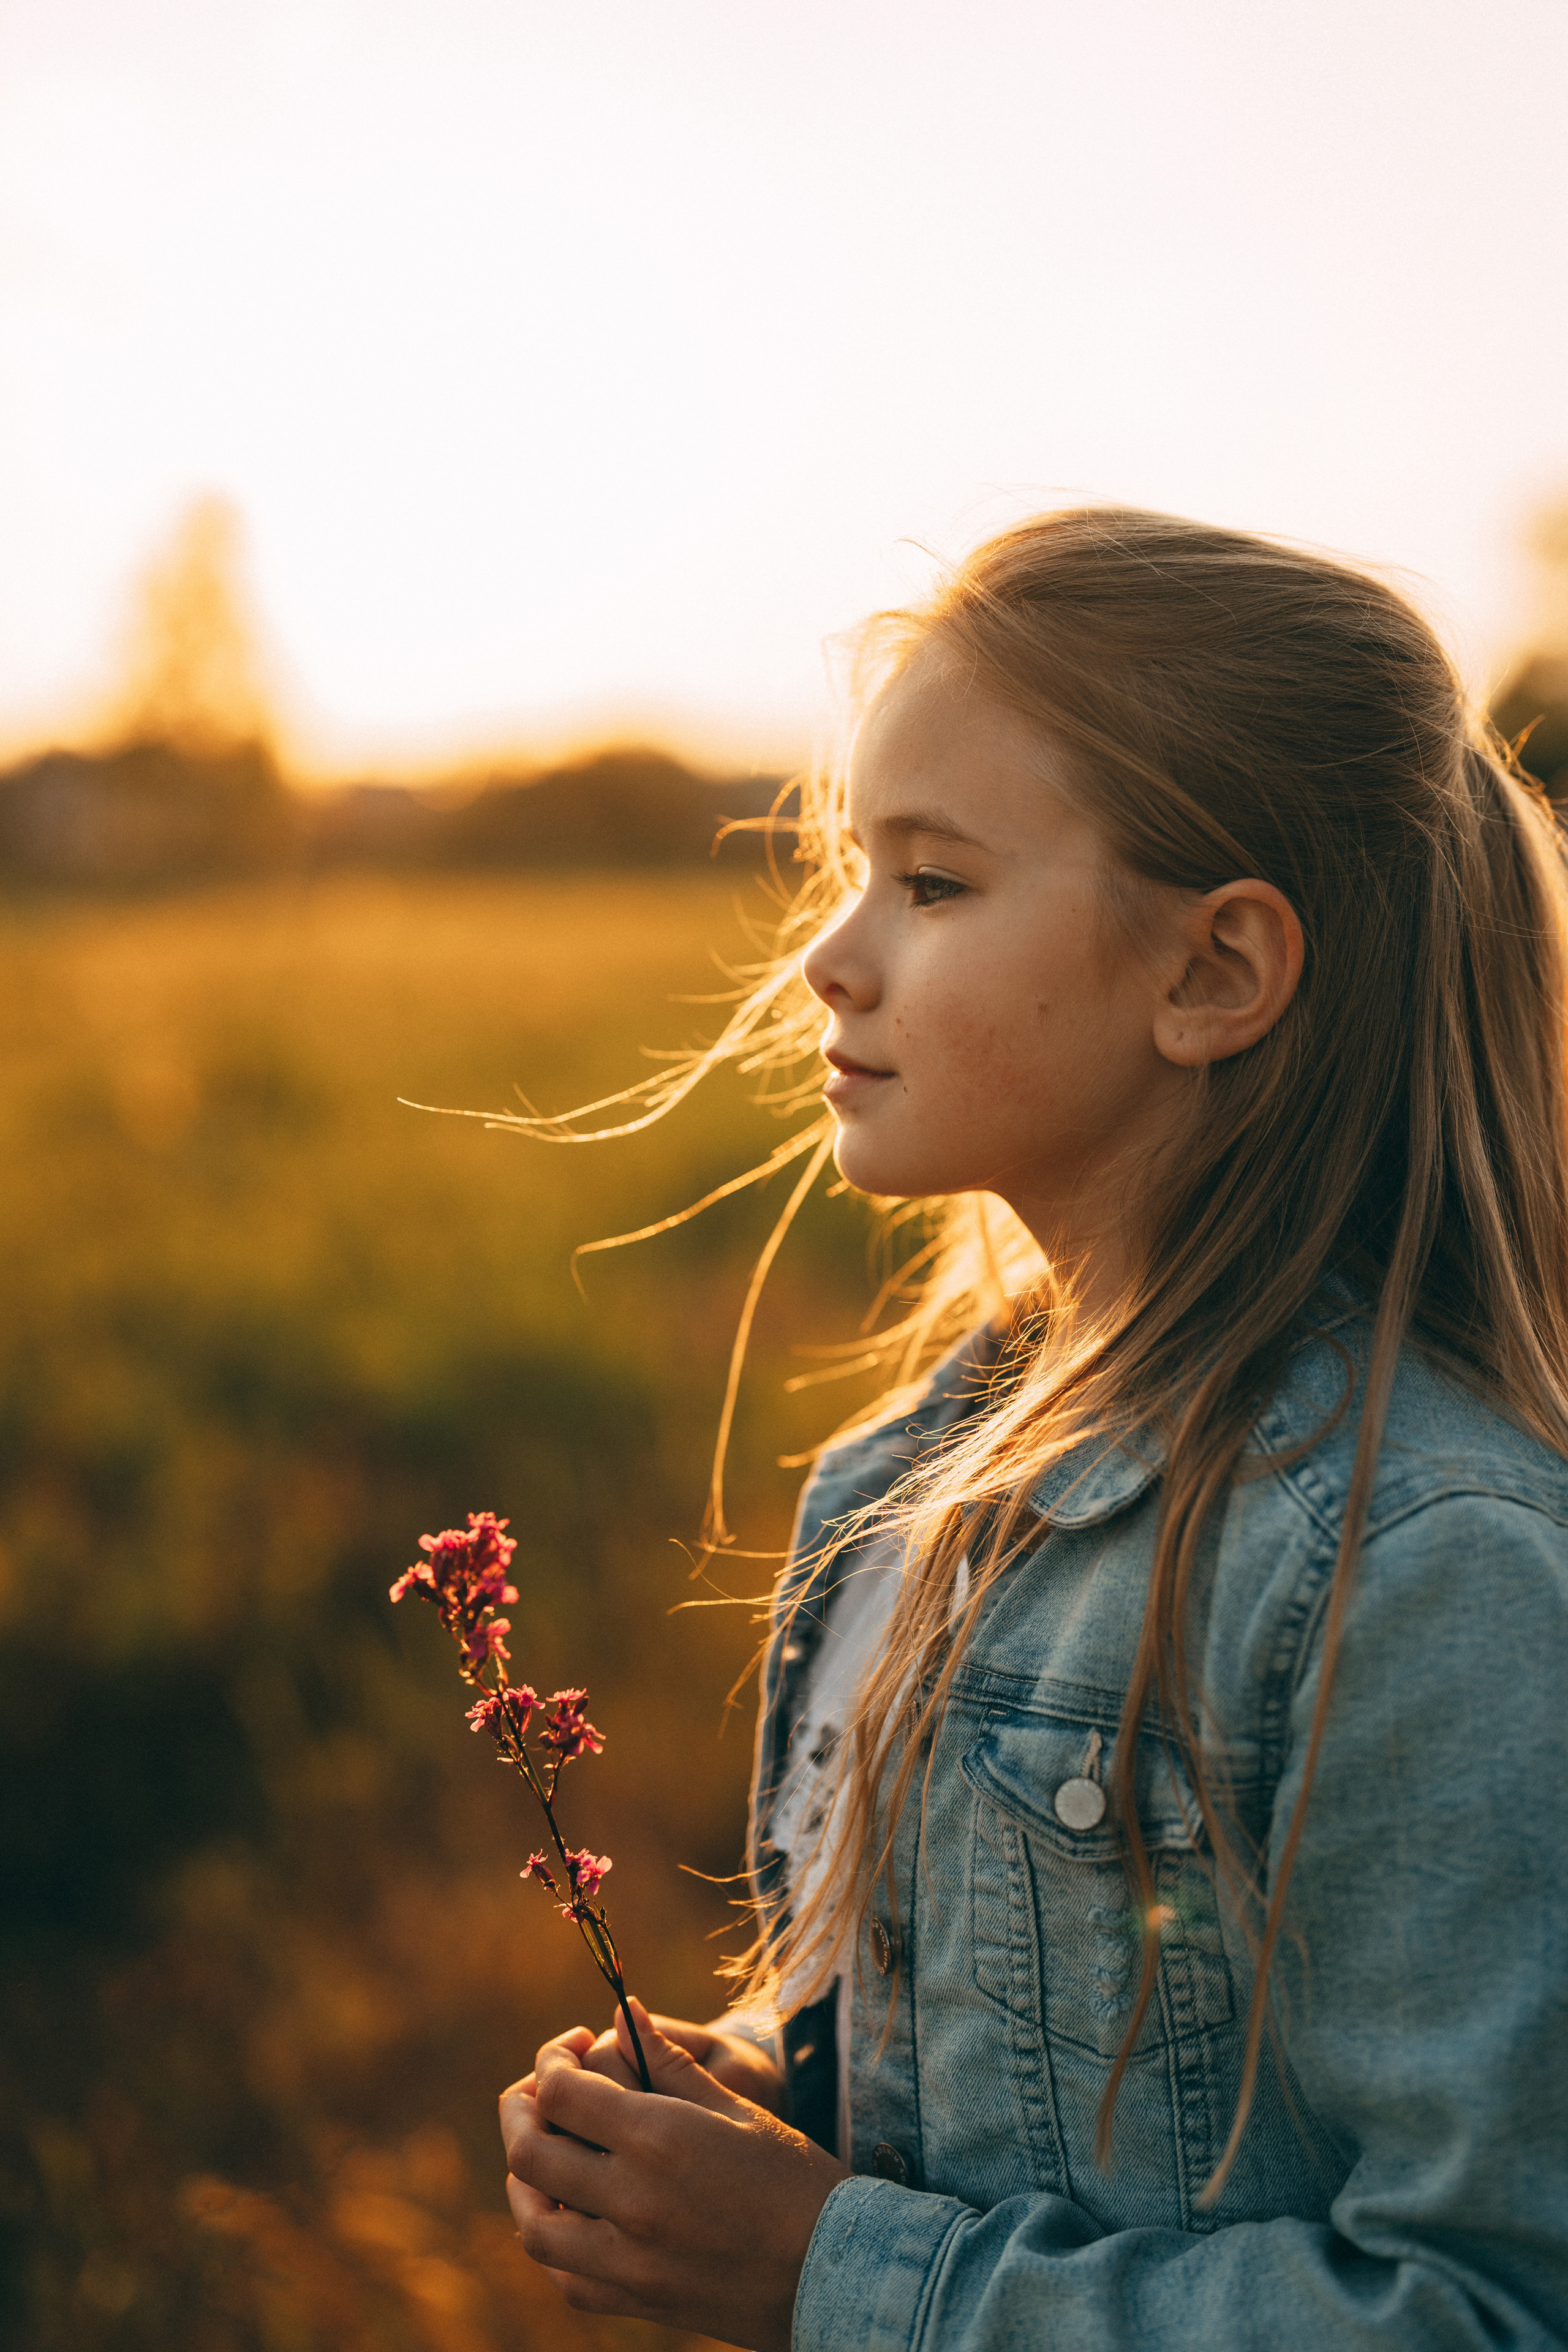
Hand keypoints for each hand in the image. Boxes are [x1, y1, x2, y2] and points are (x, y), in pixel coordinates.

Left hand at [499, 1998, 849, 2350]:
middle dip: (520, 2107)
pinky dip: (550, 2239)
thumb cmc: (795, 2178)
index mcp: (659, 2139)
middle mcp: (631, 2201)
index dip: (552, 2060)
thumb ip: (670, 2062)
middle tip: (541, 2087)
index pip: (560, 2092)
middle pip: (529, 2152)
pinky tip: (566, 2209)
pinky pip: (563, 2274)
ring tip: (544, 2147)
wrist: (835, 2271)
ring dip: (524, 2177)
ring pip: (533, 2222)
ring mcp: (628, 2260)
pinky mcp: (636, 2300)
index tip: (573, 2047)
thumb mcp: (737, 2105)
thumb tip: (625, 2012)